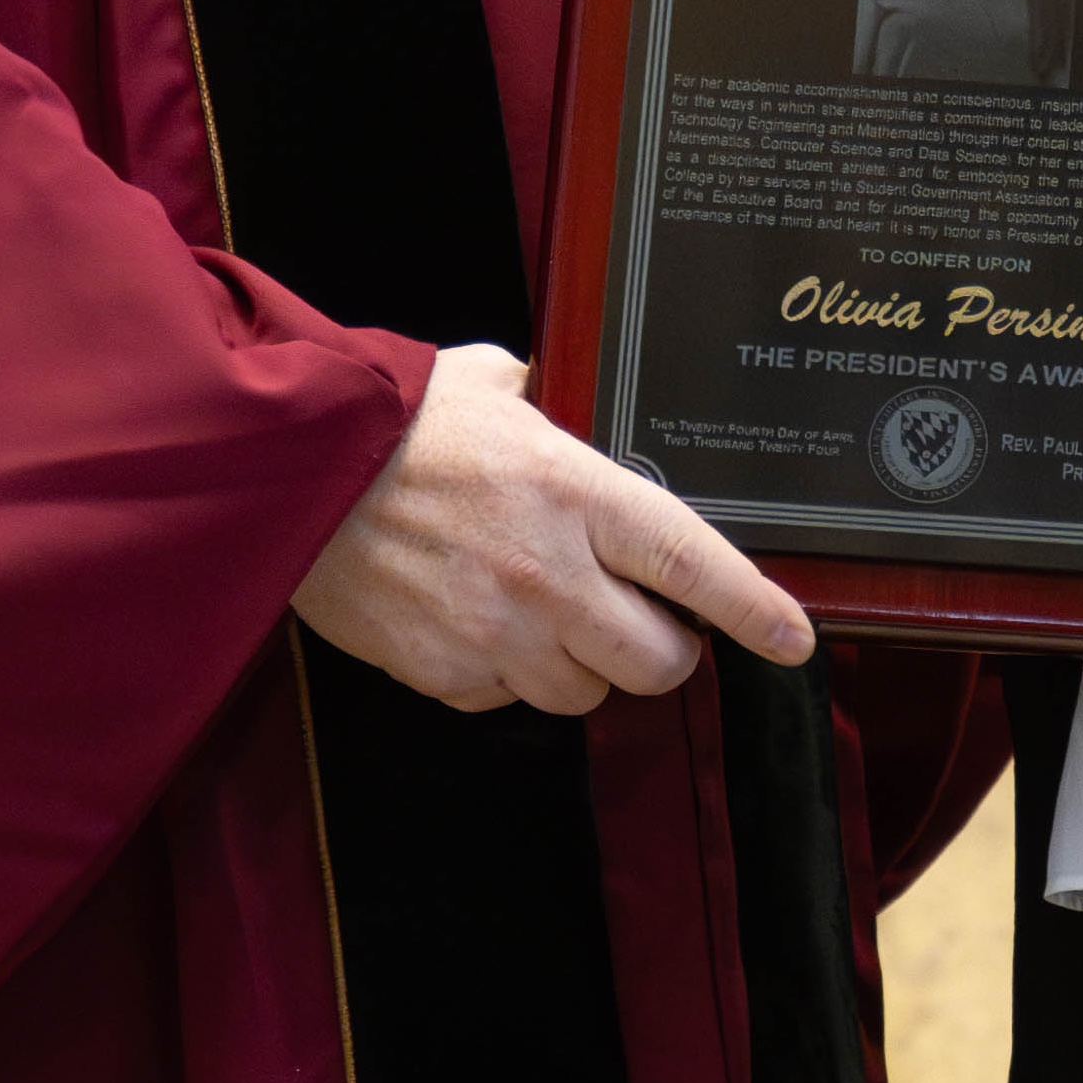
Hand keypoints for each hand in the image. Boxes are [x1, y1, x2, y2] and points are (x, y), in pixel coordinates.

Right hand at [292, 344, 816, 715]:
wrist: (291, 469)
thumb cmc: (394, 420)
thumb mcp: (494, 382)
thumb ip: (554, 399)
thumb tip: (575, 395)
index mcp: (578, 492)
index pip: (695, 564)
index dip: (756, 610)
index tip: (792, 638)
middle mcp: (550, 574)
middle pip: (657, 661)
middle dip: (660, 646)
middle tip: (638, 616)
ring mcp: (497, 633)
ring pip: (584, 693)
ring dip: (578, 663)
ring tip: (540, 609)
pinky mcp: (445, 673)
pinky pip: (504, 700)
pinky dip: (503, 675)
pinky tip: (475, 622)